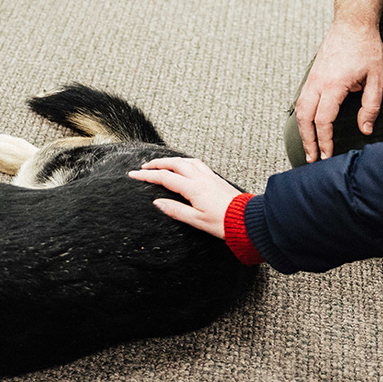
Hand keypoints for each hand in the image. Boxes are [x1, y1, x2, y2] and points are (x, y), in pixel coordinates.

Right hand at [127, 157, 242, 239]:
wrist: (248, 221)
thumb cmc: (225, 223)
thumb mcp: (197, 221)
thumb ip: (176, 210)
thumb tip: (158, 203)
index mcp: (193, 188)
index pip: (164, 177)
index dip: (146, 175)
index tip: (133, 174)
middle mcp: (201, 178)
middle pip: (174, 164)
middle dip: (156, 163)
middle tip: (144, 167)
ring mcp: (210, 177)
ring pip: (186, 161)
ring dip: (171, 160)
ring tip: (162, 164)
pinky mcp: (216, 179)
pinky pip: (197, 164)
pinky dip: (185, 161)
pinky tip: (185, 166)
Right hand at [293, 20, 382, 162]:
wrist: (351, 24)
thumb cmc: (366, 49)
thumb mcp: (377, 78)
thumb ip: (370, 106)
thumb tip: (365, 130)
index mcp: (333, 85)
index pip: (323, 120)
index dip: (324, 140)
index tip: (327, 155)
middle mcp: (317, 83)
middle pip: (305, 118)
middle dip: (308, 141)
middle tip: (312, 159)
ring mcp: (311, 79)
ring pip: (299, 110)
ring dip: (302, 130)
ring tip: (309, 146)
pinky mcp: (312, 76)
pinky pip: (301, 100)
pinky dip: (302, 117)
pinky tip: (308, 126)